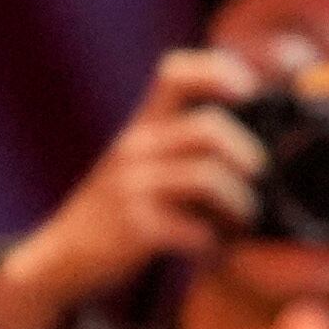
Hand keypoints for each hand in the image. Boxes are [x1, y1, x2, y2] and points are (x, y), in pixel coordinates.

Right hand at [0, 49, 264, 328]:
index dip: (217, 70)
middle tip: (257, 179)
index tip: (248, 90)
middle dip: (246, 155)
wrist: (60, 257)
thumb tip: (268, 154)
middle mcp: (137, 147)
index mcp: (145, 125)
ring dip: (239, 206)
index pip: (174, 73)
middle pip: (208, 128)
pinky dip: (213, 244)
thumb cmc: (124, 208)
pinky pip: (193, 229)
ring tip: (240, 224)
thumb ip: (190, 147)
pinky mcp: (133, 226)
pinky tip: (211, 252)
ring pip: (207, 178)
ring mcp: (132, 186)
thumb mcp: (147, 163)